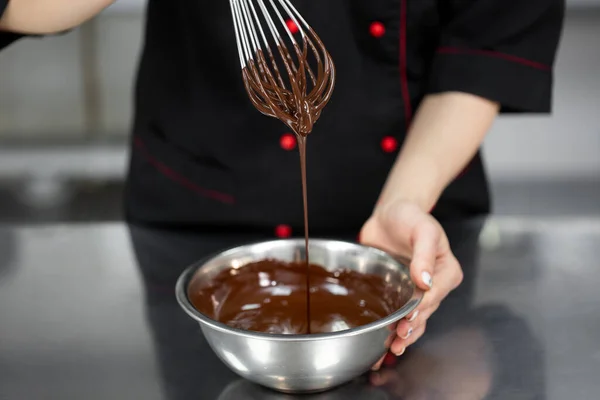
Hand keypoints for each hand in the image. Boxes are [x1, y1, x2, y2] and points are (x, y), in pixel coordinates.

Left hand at [359, 200, 462, 368]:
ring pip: (416, 319)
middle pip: (426, 311)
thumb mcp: (422, 229)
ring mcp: (417, 291)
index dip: (422, 307)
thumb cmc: (410, 217)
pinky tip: (385, 342)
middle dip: (413, 326)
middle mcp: (435, 285)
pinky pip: (401, 315)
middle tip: (399, 338)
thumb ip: (424, 253)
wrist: (389, 214)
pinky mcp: (400, 293)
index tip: (409, 317)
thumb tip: (424, 280)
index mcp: (447, 270)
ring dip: (406, 335)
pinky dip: (395, 329)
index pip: (435, 293)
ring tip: (393, 347)